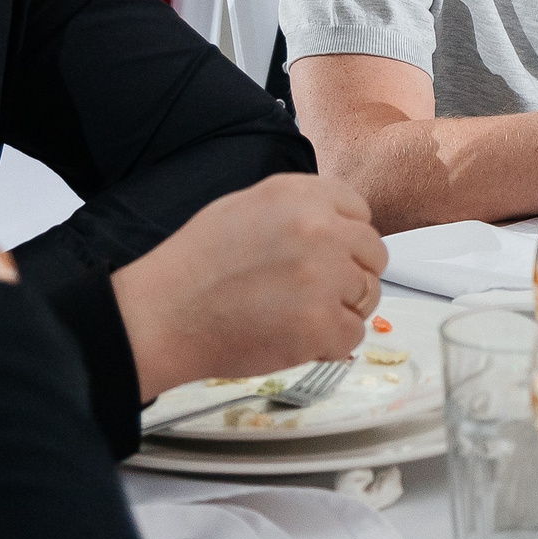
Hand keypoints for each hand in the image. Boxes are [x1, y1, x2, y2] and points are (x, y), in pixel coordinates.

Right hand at [113, 173, 387, 400]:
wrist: (164, 314)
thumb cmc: (197, 264)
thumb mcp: (249, 205)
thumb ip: (301, 208)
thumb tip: (340, 225)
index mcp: (303, 195)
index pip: (361, 212)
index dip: (347, 238)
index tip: (330, 256)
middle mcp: (321, 229)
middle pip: (373, 253)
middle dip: (351, 274)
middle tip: (317, 292)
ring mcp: (324, 277)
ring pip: (369, 295)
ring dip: (343, 309)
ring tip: (300, 315)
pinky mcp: (320, 324)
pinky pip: (353, 335)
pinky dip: (330, 344)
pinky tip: (297, 338)